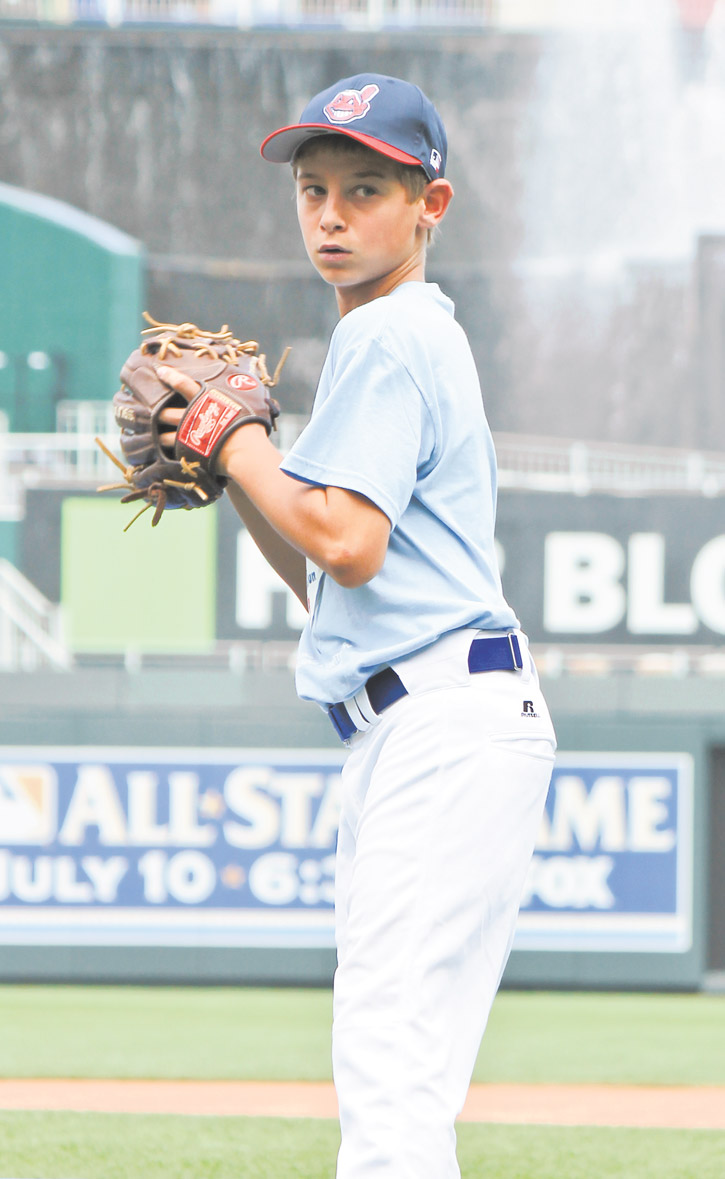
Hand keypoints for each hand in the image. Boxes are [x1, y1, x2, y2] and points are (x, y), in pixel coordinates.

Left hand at [156, 363, 267, 478]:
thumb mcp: (251, 398)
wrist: (244, 449)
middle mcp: (191, 416)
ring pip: (164, 436)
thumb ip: (245, 388)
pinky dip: (166, 454)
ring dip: (157, 436)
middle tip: (144, 410)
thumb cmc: (251, 422)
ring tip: (151, 437)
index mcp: (204, 399)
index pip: (183, 384)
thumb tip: (252, 377)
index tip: (159, 371)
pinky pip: (172, 454)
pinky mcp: (188, 453)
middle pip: (165, 412)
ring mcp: (188, 435)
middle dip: (154, 411)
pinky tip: (161, 455)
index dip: (170, 376)